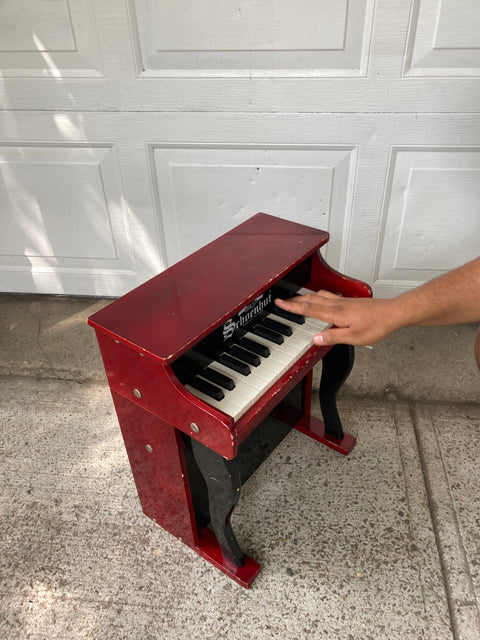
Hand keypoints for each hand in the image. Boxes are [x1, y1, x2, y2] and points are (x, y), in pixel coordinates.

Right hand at [274, 290, 400, 346]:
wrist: (392, 313)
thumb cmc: (376, 325)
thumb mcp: (353, 337)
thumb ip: (332, 337)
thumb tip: (315, 338)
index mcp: (335, 313)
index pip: (308, 309)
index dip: (292, 307)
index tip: (280, 303)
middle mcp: (337, 304)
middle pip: (310, 300)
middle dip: (294, 300)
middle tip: (282, 300)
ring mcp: (343, 301)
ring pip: (318, 296)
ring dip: (305, 297)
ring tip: (296, 299)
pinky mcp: (349, 301)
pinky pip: (328, 296)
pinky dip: (318, 296)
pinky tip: (320, 298)